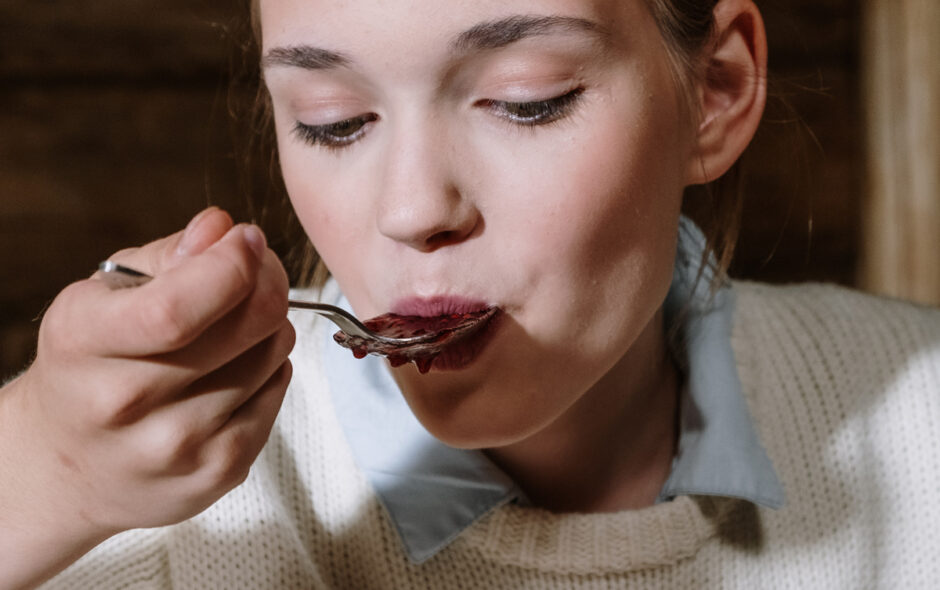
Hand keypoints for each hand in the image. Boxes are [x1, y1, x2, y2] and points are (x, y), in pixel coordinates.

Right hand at [0, 207, 293, 587]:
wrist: (66, 466)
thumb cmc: (90, 366)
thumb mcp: (103, 296)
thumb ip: (167, 256)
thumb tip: (221, 229)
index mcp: (85, 343)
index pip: (178, 308)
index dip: (233, 263)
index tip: (246, 240)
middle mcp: (126, 402)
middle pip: (250, 324)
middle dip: (267, 280)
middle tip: (255, 270)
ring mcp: (177, 445)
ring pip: (274, 353)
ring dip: (268, 326)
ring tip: (232, 328)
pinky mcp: (219, 471)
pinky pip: (279, 390)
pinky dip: (268, 368)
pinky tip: (232, 370)